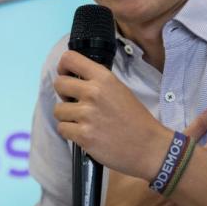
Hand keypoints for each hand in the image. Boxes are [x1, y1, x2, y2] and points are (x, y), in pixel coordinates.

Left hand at [54, 50, 169, 179]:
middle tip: (75, 102)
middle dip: (64, 94)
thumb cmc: (135, 118)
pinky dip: (70, 133)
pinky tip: (85, 133)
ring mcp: (87, 115)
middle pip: (59, 84)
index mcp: (103, 78)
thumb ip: (97, 81)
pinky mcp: (83, 135)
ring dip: (67, 117)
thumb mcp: (119, 89)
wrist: (148, 146)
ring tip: (83, 121)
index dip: (63, 67)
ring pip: (58, 110)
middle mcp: (93, 92)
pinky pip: (62, 129)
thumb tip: (74, 78)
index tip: (66, 76)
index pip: (70, 59)